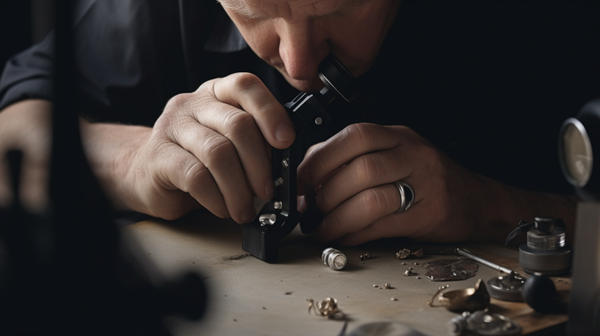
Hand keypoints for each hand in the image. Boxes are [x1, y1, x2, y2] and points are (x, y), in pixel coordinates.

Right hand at [122, 73, 294, 221]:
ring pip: (218, 153)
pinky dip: (217, 198)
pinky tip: (223, 209)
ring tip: (245, 209)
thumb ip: (255, 140)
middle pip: (237, 125)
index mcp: (218, 93)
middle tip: (267, 191)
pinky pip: (196, 177)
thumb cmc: (197, 159)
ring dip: (239, 188)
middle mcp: (194, 103)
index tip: (286, 142)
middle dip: (260, 164)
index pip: (246, 86)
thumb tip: (288, 162)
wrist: (145, 173)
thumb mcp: (229, 141)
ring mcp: (172, 126)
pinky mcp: (158, 155)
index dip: (271, 112)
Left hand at [297, 123, 488, 245]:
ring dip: (337, 217)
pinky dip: (355, 234)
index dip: (320, 159)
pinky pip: (383, 225)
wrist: (478, 200)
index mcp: (397, 136)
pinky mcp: (429, 214)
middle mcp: (411, 154)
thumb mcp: (395, 154)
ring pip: (371, 198)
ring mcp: (424, 184)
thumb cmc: (427, 177)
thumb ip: (355, 157)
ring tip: (323, 228)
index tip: (300, 180)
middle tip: (309, 208)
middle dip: (326, 191)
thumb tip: (308, 171)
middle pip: (360, 168)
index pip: (353, 136)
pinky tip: (343, 237)